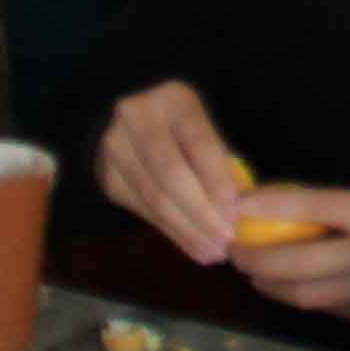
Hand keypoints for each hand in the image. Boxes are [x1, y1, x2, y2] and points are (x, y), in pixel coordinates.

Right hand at [96, 80, 243, 264]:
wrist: (133, 123)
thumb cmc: (184, 129)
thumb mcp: (205, 130)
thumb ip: (221, 164)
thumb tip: (241, 210)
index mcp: (173, 99)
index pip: (198, 142)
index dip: (217, 179)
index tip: (235, 212)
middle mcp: (137, 118)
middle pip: (171, 174)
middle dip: (202, 212)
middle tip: (226, 239)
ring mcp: (116, 147)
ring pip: (155, 198)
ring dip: (188, 230)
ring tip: (214, 250)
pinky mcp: (107, 176)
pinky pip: (143, 211)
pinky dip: (172, 232)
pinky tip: (194, 245)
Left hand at [232, 187, 349, 336]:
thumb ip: (336, 209)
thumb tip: (276, 208)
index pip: (313, 206)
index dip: (268, 206)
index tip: (236, 204)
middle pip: (295, 263)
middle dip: (254, 258)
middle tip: (232, 248)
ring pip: (301, 293)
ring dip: (267, 282)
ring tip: (250, 267)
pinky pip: (319, 306)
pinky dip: (292, 295)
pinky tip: (283, 283)